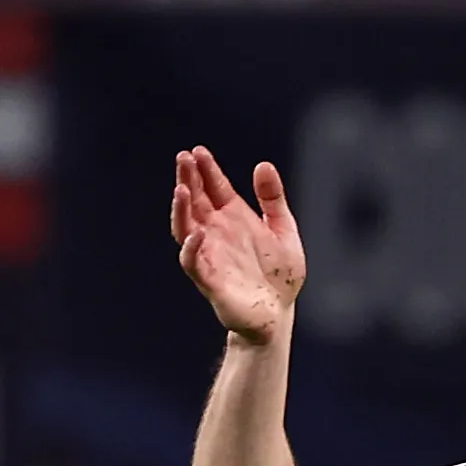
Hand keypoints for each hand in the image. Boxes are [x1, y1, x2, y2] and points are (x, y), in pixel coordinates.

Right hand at [170, 146, 305, 342]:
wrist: (279, 315)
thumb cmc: (279, 275)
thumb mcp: (283, 230)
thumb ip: (273, 199)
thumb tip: (263, 165)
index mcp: (233, 217)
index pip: (214, 187)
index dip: (206, 169)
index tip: (198, 151)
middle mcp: (216, 232)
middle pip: (195, 201)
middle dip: (188, 179)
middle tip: (183, 158)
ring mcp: (210, 254)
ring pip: (185, 227)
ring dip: (181, 209)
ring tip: (181, 189)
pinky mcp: (209, 280)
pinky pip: (193, 263)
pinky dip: (192, 249)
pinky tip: (196, 235)